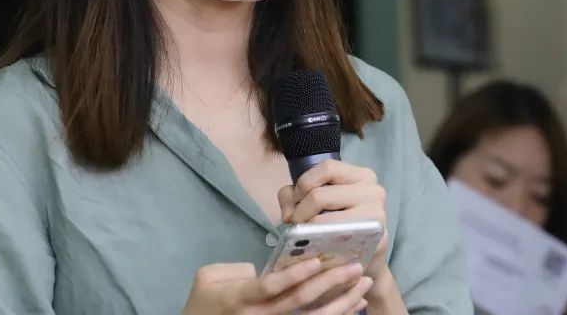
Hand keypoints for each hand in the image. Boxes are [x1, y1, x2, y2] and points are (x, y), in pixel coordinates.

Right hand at [181, 258, 372, 314]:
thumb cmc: (203, 301)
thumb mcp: (208, 277)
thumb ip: (237, 269)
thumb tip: (268, 268)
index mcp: (240, 298)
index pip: (271, 287)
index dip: (294, 275)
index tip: (317, 261)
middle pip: (300, 303)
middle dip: (331, 284)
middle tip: (355, 267)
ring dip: (342, 303)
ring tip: (363, 285)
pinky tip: (355, 306)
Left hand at [277, 160, 388, 279]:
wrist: (364, 258)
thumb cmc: (339, 225)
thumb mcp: (320, 201)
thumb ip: (295, 196)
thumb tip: (288, 212)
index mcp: (362, 176)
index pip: (327, 168)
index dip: (303, 184)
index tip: (295, 202)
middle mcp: (374, 192)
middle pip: (319, 196)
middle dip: (298, 212)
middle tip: (294, 225)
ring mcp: (376, 218)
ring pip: (322, 220)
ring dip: (304, 230)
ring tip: (301, 237)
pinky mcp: (375, 243)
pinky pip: (333, 244)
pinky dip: (316, 246)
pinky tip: (314, 249)